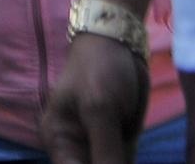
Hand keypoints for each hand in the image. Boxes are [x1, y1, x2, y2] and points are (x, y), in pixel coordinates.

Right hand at [42, 33, 148, 163]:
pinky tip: (136, 147)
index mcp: (58, 141)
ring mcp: (99, 147)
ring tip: (127, 140)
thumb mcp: (100, 110)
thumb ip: (106, 152)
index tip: (112, 163)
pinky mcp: (121, 144)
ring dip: (122, 162)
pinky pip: (126, 163)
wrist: (119, 43)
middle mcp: (75, 148)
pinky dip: (131, 162)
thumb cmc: (98, 70)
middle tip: (124, 156)